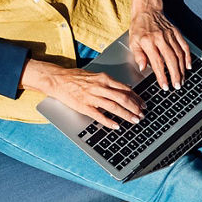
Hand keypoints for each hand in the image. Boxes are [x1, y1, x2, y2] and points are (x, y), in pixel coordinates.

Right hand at [21, 59, 142, 129]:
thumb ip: (109, 82)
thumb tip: (124, 87)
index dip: (136, 98)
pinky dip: (109, 121)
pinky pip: (99, 115)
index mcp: (104, 79)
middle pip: (123, 98)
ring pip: (114, 107)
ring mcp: (92, 97)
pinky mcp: (84, 106)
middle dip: (135, 108)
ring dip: (126, 115)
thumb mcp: (95, 76)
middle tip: (142, 115)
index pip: (125, 89)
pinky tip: (117, 126)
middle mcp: (100, 87)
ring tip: (134, 120)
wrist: (58, 79)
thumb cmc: (75, 77)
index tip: (143, 104)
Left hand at [129, 7, 190, 90]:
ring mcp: (170, 35)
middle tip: (177, 86)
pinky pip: (184, 46)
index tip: (165, 86)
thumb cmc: (139, 28)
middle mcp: (161, 38)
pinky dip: (188, 57)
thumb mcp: (133, 42)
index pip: (157, 62)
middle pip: (171, 60)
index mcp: (148, 42)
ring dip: (182, 69)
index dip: (162, 76)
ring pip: (179, 54)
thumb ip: (138, 56)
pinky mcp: (176, 32)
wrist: (147, 10)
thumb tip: (143, 68)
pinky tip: (188, 66)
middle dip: (175, 75)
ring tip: (182, 79)